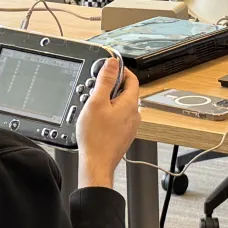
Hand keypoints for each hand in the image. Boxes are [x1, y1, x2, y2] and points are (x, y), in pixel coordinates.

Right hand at [75, 58, 140, 188]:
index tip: (109, 68)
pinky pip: (118, 118)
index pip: (132, 78)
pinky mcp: (123, 135)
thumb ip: (105, 81)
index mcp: (130, 104)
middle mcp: (134, 115)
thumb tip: (113, 64)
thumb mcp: (96, 102)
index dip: (120, 70)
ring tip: (93, 106)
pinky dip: (108, 114)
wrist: (96, 164)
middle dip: (111, 87)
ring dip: (108, 101)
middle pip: (125, 92)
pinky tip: (96, 120)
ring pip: (121, 106)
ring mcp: (130, 126)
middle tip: (96, 89)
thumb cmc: (96, 137)